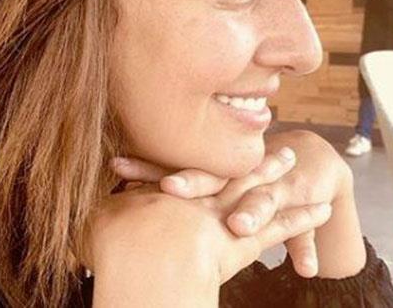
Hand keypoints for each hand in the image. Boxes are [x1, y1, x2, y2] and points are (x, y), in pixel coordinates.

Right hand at [85, 147, 332, 288]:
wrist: (147, 260)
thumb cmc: (117, 245)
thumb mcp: (94, 224)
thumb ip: (93, 214)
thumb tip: (70, 213)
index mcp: (166, 188)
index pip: (185, 168)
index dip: (198, 156)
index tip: (211, 140)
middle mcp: (199, 194)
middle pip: (227, 168)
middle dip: (246, 154)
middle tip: (269, 133)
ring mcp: (224, 212)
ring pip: (258, 189)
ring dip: (277, 175)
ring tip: (295, 159)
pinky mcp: (246, 238)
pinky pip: (282, 226)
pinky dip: (302, 217)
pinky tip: (322, 209)